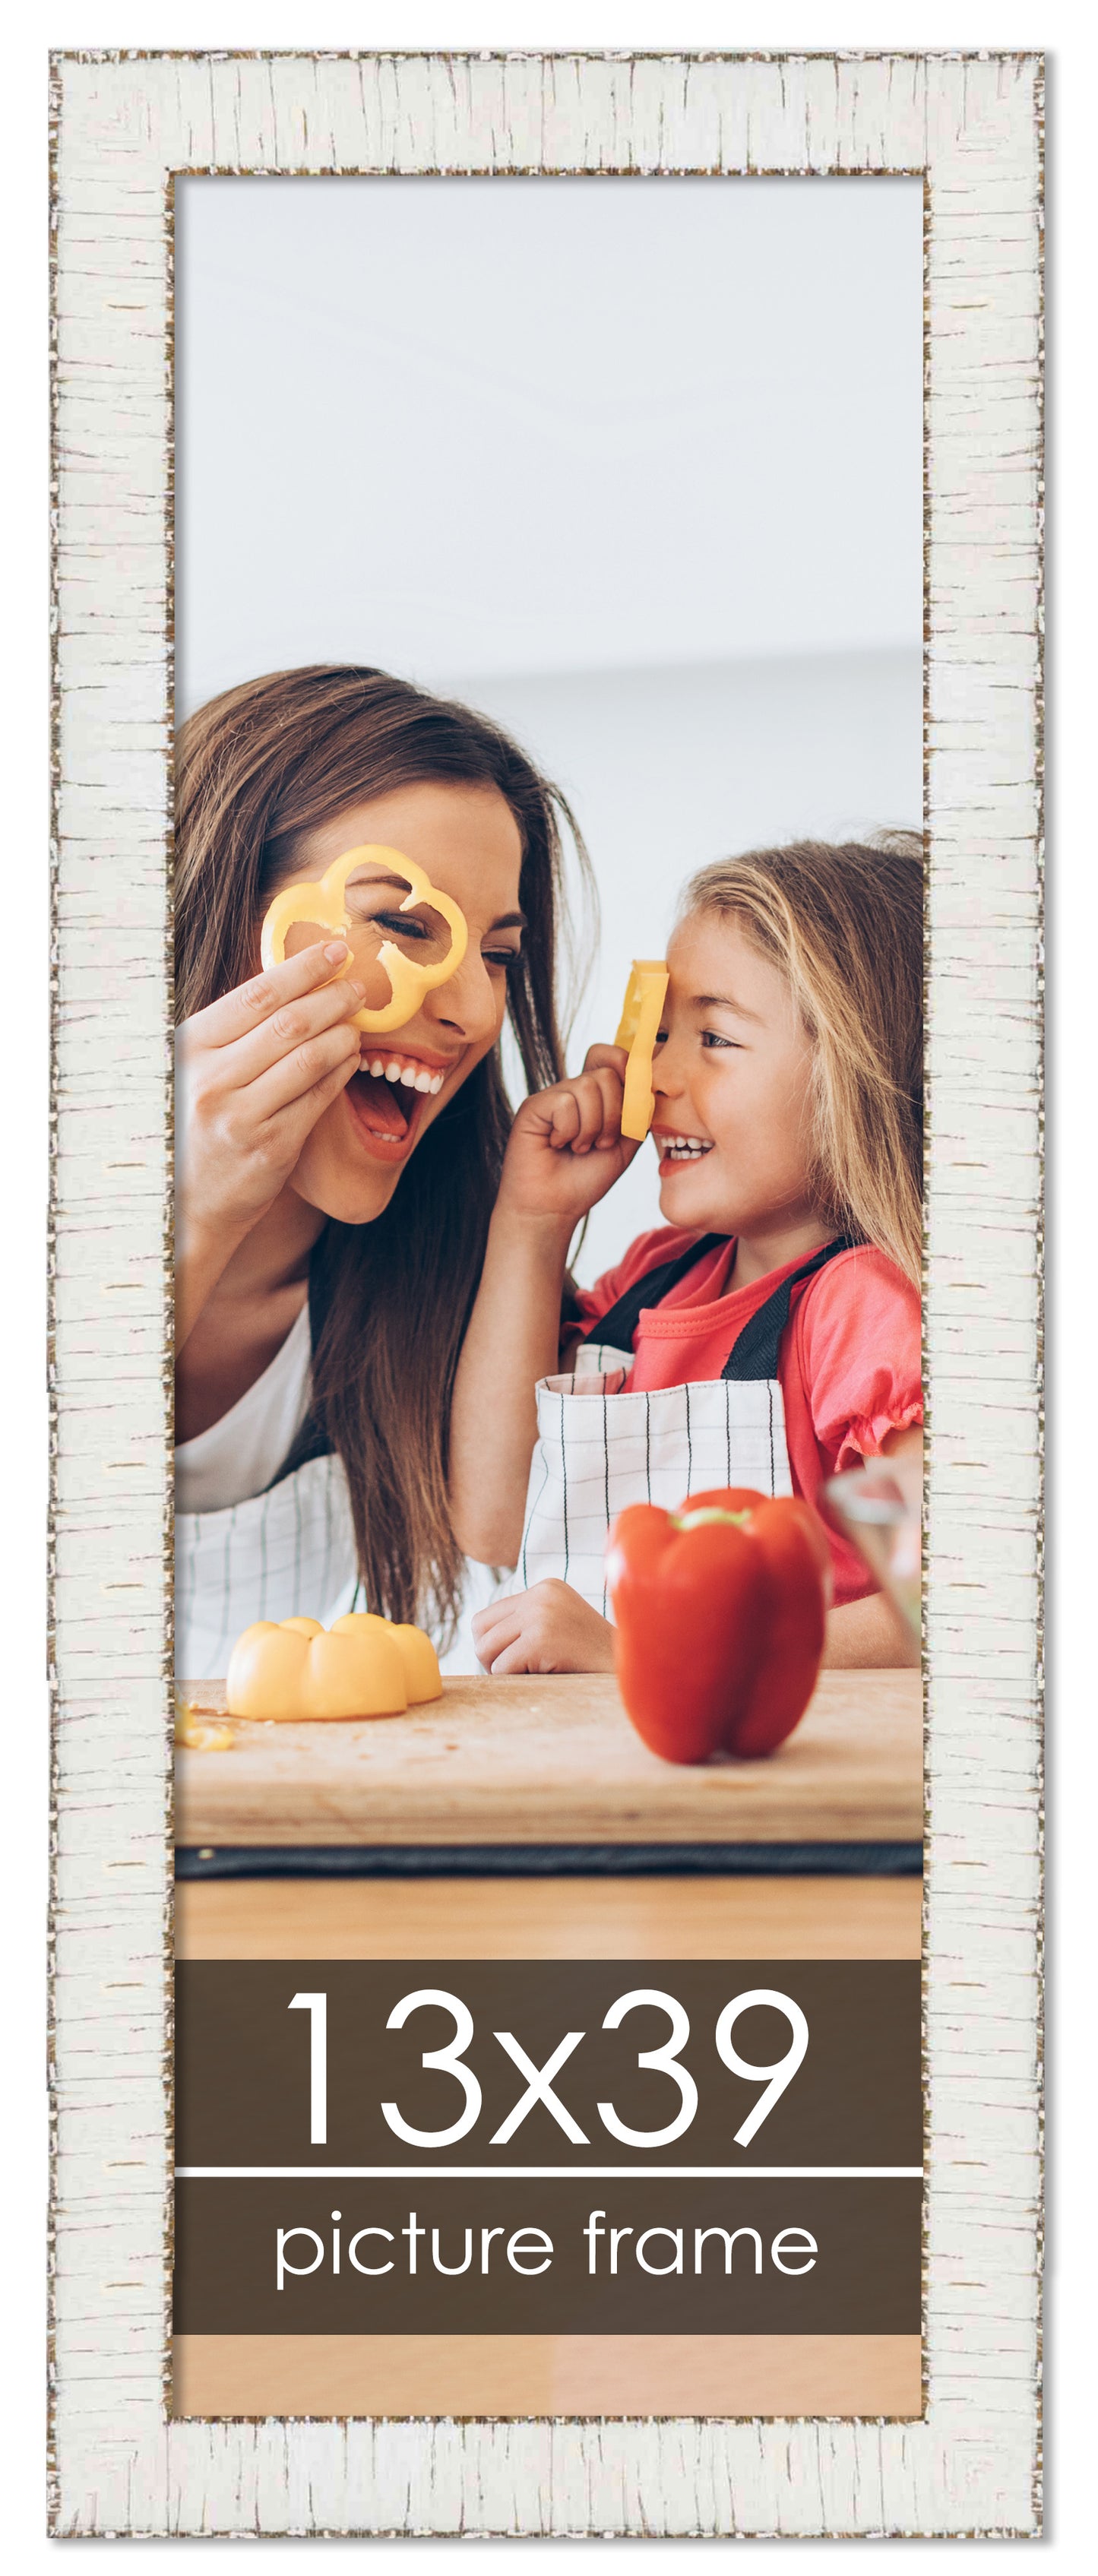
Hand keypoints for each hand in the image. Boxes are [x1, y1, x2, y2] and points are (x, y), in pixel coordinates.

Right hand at [175, 943, 365, 1340]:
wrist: (179, 1206)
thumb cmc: (188, 1126)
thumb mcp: (189, 1070)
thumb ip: (229, 1032)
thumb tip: (289, 982)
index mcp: (188, 1051)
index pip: (256, 996)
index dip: (302, 968)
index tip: (334, 950)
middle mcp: (211, 1081)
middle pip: (290, 1023)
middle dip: (333, 997)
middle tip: (358, 985)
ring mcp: (241, 1117)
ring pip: (310, 1059)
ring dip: (343, 1034)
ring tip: (357, 1021)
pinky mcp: (270, 1149)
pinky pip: (317, 1100)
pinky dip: (340, 1073)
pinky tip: (350, 1059)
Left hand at [472, 1579, 616, 1674]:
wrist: (635, 1672)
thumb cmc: (594, 1660)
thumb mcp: (560, 1625)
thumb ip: (526, 1623)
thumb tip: (477, 1640)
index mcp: (545, 1587)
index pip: (487, 1617)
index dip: (496, 1646)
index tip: (520, 1661)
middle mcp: (541, 1594)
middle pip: (480, 1631)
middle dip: (493, 1658)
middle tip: (523, 1672)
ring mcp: (541, 1615)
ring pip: (486, 1650)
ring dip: (504, 1671)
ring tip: (537, 1674)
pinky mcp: (541, 1639)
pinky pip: (501, 1669)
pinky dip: (516, 1682)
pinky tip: (547, 1678)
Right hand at [497, 1045, 639, 1228]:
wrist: (555, 1208)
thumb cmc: (586, 1178)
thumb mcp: (625, 1143)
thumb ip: (638, 1112)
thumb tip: (645, 1083)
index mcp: (595, 1095)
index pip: (613, 1056)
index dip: (628, 1069)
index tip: (633, 1103)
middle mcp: (572, 1090)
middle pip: (607, 1072)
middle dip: (613, 1114)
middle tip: (600, 1142)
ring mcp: (552, 1096)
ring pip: (587, 1086)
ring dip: (591, 1127)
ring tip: (579, 1147)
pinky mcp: (533, 1107)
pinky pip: (564, 1102)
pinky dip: (569, 1131)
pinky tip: (557, 1145)